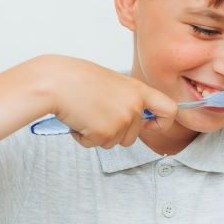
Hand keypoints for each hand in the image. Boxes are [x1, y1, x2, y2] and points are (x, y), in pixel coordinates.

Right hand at [42, 55, 178, 148]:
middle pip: (133, 136)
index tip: (151, 125)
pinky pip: (96, 145)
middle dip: (115, 132)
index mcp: (138, 90)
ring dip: (98, 134)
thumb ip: (127, 99)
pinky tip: (77, 119)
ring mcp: (122, 121)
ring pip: (115, 142)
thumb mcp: (112, 82)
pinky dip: (84, 137)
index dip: (163, 122)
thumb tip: (137, 117)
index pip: (170, 110)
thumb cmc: (76, 78)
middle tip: (96, 112)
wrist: (54, 82)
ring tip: (85, 112)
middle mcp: (134, 106)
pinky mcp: (105, 133)